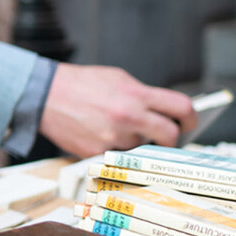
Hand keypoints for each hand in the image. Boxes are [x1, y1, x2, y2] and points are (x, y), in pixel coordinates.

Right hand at [37, 64, 195, 156]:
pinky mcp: (98, 153)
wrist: (44, 95)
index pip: (181, 108)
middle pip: (169, 135)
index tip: (190, 123)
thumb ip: (143, 95)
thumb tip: (166, 112)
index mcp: (135, 95)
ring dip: (139, 143)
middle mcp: (128, 117)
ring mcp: (113, 138)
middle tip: (165, 136)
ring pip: (143, 148)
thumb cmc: (82, 84)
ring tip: (124, 131)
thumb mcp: (117, 79)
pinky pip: (120, 156)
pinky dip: (118, 150)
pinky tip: (105, 137)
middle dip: (171, 138)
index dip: (191, 118)